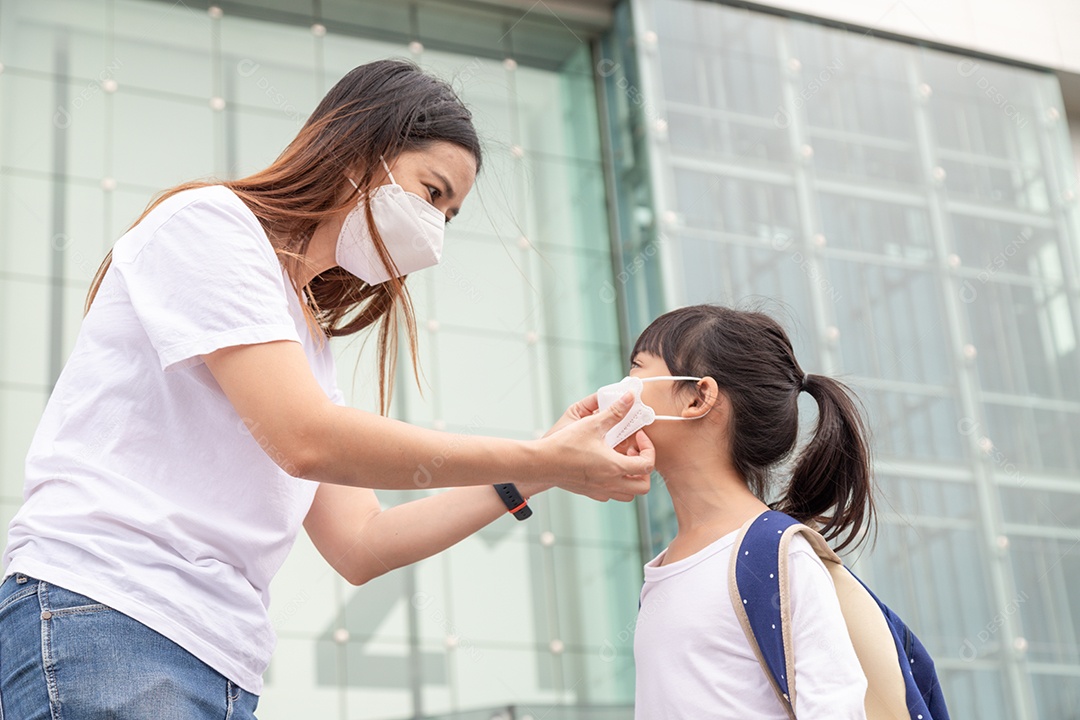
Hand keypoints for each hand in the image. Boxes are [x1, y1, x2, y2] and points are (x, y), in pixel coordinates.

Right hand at [535, 393, 654, 501]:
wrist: (541, 463)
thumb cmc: (565, 444)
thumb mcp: (593, 424)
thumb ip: (615, 411)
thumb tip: (630, 398)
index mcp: (615, 467)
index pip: (647, 465)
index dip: (648, 449)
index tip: (637, 437)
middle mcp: (611, 483)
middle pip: (643, 487)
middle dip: (644, 469)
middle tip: (632, 452)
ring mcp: (600, 490)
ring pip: (628, 495)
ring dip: (631, 479)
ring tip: (620, 460)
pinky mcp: (589, 492)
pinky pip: (610, 495)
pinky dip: (614, 484)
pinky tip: (604, 467)